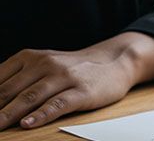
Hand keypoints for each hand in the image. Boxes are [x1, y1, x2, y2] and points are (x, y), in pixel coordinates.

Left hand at [0, 32, 153, 129]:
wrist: (115, 61)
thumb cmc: (75, 68)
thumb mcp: (43, 64)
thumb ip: (18, 78)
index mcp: (30, 57)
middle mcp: (45, 63)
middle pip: (9, 90)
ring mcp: (64, 77)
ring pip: (29, 97)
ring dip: (8, 114)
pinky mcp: (81, 91)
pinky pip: (57, 104)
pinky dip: (40, 115)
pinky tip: (27, 123)